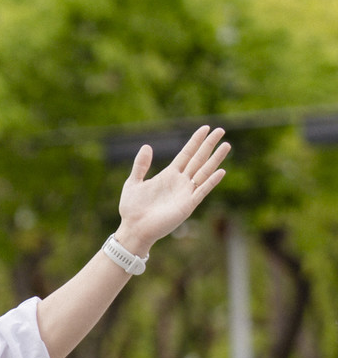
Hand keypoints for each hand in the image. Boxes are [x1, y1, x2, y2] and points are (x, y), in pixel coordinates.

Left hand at [116, 125, 230, 255]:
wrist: (133, 228)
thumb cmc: (132, 209)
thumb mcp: (133, 182)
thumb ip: (141, 165)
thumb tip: (146, 146)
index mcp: (169, 175)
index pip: (186, 154)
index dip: (195, 141)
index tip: (205, 128)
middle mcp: (180, 182)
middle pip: (198, 159)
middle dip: (209, 145)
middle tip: (221, 130)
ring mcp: (185, 193)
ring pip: (204, 172)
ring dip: (215, 159)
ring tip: (226, 145)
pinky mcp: (187, 205)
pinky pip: (201, 191)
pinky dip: (211, 182)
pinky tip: (220, 171)